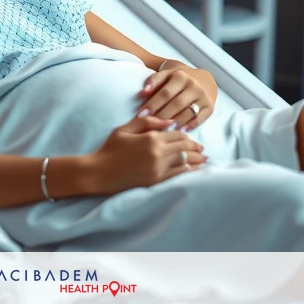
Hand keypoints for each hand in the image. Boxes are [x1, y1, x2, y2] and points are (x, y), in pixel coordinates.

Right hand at [88, 114, 205, 194]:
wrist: (100, 172)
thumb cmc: (110, 149)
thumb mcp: (125, 129)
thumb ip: (147, 122)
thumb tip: (169, 122)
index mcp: (151, 138)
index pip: (177, 134)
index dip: (186, 136)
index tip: (190, 138)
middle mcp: (158, 153)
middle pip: (184, 148)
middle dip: (195, 147)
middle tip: (202, 149)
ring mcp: (159, 168)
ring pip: (184, 161)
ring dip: (196, 159)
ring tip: (204, 159)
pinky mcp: (156, 181)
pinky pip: (178, 174)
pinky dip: (187, 170)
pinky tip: (193, 169)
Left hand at [136, 62, 217, 130]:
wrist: (201, 80)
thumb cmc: (176, 81)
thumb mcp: (166, 75)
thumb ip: (153, 81)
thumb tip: (143, 92)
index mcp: (180, 76)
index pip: (164, 93)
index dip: (152, 104)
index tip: (140, 115)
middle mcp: (193, 85)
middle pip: (175, 104)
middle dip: (161, 116)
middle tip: (149, 126)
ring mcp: (202, 97)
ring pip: (187, 112)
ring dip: (174, 122)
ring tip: (162, 130)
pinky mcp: (209, 107)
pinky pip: (198, 119)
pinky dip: (188, 126)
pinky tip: (178, 131)